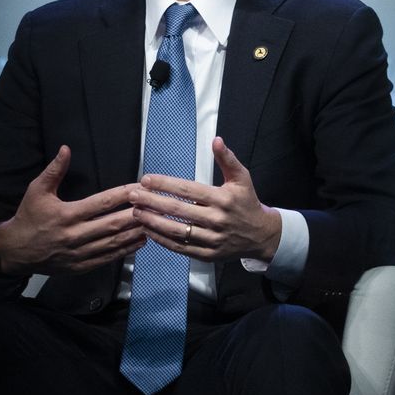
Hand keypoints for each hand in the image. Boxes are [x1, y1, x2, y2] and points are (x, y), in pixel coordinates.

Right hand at [0, 145, 145, 276]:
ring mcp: (78, 253)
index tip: (139, 188)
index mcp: (66, 214)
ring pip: (112, 243)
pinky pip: (107, 259)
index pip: (101, 203)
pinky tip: (138, 242)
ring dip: (134, 234)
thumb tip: (66, 149)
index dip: (122, 195)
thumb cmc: (28, 217)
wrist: (14, 251)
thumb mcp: (37, 190)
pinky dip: (124, 251)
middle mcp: (74, 235)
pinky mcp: (80, 267)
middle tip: (153, 206)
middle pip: (111, 224)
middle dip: (134, 214)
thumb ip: (54, 170)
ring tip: (152, 223)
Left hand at [129, 136, 281, 262]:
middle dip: (152, 202)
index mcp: (222, 199)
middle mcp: (216, 220)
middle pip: (178, 210)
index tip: (146, 179)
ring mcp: (212, 239)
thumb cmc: (247, 204)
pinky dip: (163, 240)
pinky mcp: (208, 255)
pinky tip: (149, 230)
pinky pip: (181, 248)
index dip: (165, 184)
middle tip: (133, 195)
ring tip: (136, 212)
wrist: (261, 236)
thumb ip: (227, 159)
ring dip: (153, 222)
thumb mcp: (242, 178)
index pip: (188, 190)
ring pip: (177, 231)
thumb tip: (217, 140)